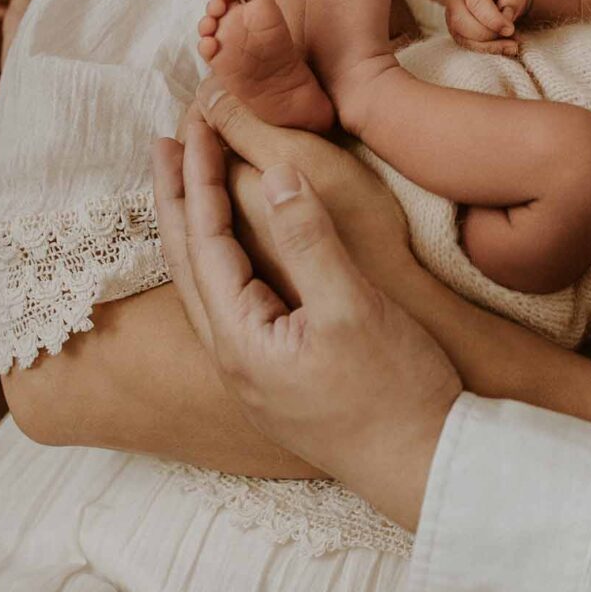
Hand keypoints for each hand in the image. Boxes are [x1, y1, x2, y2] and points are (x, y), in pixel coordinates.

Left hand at [152, 113, 459, 526]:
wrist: (424, 468)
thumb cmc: (394, 390)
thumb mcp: (353, 307)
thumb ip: (308, 241)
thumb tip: (274, 176)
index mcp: (240, 337)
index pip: (204, 240)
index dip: (198, 177)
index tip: (194, 124)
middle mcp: (231, 357)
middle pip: (187, 263)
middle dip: (176, 198)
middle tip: (166, 142)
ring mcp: (250, 374)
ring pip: (204, 286)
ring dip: (193, 229)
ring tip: (186, 186)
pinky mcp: (274, 381)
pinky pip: (228, 304)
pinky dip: (219, 261)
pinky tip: (230, 255)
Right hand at [445, 0, 532, 55]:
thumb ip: (512, 1)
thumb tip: (505, 20)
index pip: (477, 4)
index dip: (493, 20)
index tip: (510, 29)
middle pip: (462, 23)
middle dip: (488, 34)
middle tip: (511, 35)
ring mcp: (451, 17)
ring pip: (462, 38)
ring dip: (488, 46)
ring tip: (512, 46)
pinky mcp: (455, 32)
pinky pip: (466, 46)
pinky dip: (486, 50)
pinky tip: (504, 48)